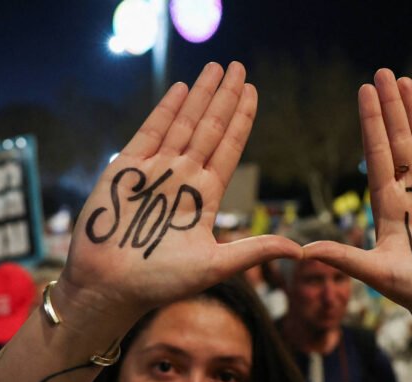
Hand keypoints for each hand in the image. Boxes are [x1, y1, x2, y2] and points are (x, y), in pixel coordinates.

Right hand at [57, 62, 299, 325]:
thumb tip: (301, 251)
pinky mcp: (126, 169)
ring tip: (215, 67)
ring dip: (200, 95)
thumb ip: (254, 251)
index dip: (242, 119)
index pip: (229, 148)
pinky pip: (149, 131)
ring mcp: (154, 171)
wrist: (110, 286)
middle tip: (239, 67)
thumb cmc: (160, 282)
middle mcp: (182, 178)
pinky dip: (165, 109)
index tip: (253, 92)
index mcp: (204, 197)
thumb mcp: (214, 266)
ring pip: (184, 123)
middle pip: (210, 128)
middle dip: (225, 97)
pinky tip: (181, 88)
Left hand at [303, 70, 411, 342]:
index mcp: (388, 205)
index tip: (364, 91)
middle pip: (399, 141)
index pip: (378, 154)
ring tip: (405, 81)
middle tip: (383, 72)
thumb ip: (344, 258)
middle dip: (391, 108)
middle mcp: (410, 194)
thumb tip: (303, 251)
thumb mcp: (376, 273)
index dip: (371, 122)